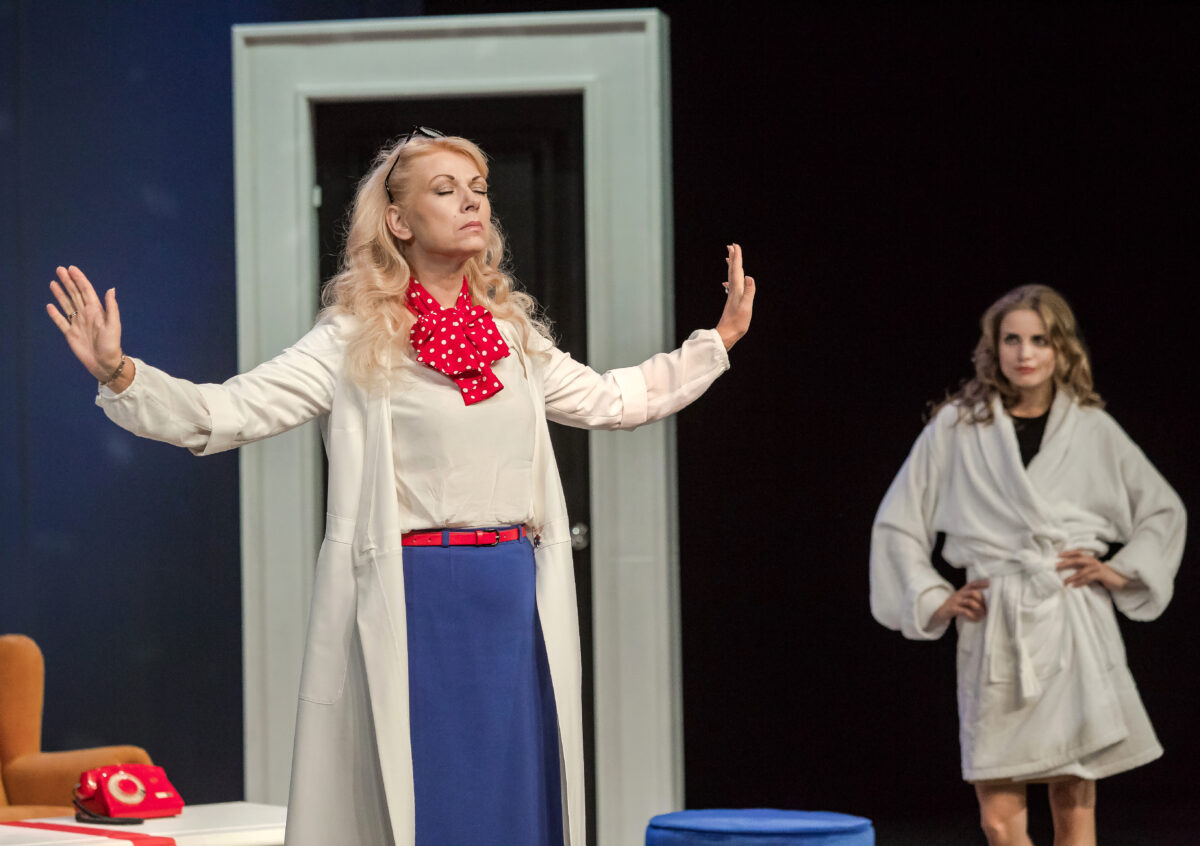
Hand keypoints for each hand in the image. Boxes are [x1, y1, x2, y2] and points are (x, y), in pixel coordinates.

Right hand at [46, 265, 124, 382]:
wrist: (105, 364)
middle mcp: (86, 315)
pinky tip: (50, 306)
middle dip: (68, 282)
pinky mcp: (70, 334)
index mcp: (96, 311)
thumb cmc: (112, 345)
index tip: (71, 269)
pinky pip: (61, 322)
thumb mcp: (114, 325)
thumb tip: (111, 289)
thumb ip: (111, 307)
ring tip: (53, 282)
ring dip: (60, 294)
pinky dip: (55, 314)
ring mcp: (77, 324)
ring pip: (67, 305)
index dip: (79, 279)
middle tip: (59, 269)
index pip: (86, 291)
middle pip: (75, 294)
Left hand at [715, 243, 754, 349]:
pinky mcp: (731, 302)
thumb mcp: (746, 307)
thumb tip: (750, 277)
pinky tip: (728, 282)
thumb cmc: (737, 323)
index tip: (735, 246)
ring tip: (729, 258)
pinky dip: (731, 280)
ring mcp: (731, 296)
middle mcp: (733, 291)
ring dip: (731, 266)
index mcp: (737, 290)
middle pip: (732, 271)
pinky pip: (731, 286)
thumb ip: (749, 292)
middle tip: (731, 246)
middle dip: (733, 258)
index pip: (737, 271)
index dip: (737, 258)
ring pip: (731, 277)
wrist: (726, 335)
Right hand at [930, 578, 989, 624]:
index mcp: (962, 591)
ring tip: (983, 614)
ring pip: (970, 602)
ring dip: (979, 608)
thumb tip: (986, 603)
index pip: (972, 584)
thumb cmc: (954, 606)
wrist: (939, 611)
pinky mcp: (953, 609)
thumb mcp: (961, 599)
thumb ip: (970, 598)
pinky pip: (965, 611)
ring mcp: (955, 601)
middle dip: (982, 600)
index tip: (989, 583)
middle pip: (973, 592)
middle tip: (986, 607)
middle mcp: (959, 594)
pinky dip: (972, 616)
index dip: (980, 583)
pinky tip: (975, 619)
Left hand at [1057, 550, 1129, 590]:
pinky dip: (1080, 582)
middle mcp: (1093, 561)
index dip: (1068, 553)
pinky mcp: (1101, 574)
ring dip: (1072, 577)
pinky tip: (1074, 586)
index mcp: (1090, 559)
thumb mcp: (1091, 571)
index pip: (1077, 553)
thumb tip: (1067, 569)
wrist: (1120, 580)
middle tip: (1056, 566)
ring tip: (1064, 582)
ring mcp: (1097, 567)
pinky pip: (1088, 578)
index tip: (1058, 555)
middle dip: (1066, 563)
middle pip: (1077, 560)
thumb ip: (1082, 569)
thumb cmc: (1103, 576)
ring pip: (1082, 571)